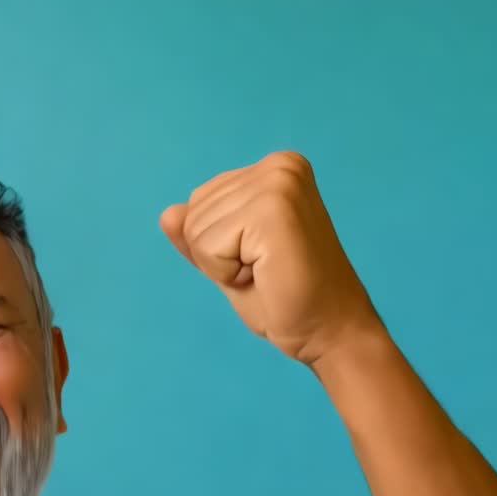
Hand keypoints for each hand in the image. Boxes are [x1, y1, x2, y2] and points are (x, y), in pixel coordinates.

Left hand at [159, 151, 383, 365]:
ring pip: (195, 230)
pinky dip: (226, 272)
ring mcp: (277, 183)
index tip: (259, 258)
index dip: (217, 244)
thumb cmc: (283, 297)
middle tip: (264, 269)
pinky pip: (207, 245)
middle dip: (217, 254)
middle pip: (193, 212)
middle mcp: (278, 165)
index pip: (198, 201)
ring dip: (223, 265)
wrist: (329, 330)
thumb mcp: (228, 258)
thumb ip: (197, 234)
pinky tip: (265, 274)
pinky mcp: (273, 208)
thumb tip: (168, 213)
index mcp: (274, 168)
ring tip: (267, 271)